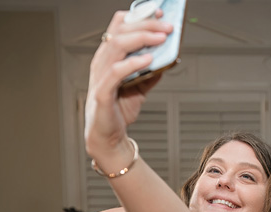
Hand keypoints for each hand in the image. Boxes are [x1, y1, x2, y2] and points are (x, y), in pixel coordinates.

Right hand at [84, 10, 172, 169]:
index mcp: (108, 58)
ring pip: (116, 46)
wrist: (109, 137)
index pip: (119, 27)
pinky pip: (116, 73)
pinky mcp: (102, 94)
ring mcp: (100, 77)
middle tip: (167, 26)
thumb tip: (170, 59)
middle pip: (121, 32)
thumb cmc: (118, 111)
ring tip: (161, 38)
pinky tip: (149, 60)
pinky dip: (133, 63)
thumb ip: (152, 73)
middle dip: (147, 25)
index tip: (159, 14)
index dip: (138, 17)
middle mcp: (102, 63)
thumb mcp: (140, 88)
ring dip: (142, 39)